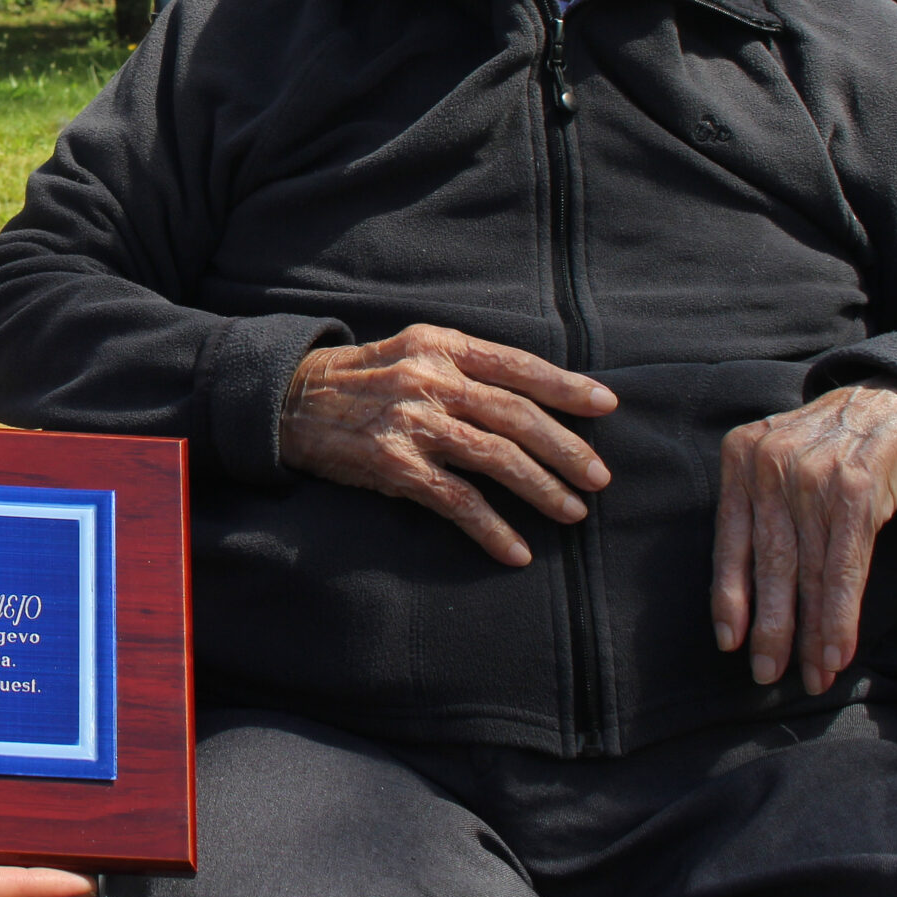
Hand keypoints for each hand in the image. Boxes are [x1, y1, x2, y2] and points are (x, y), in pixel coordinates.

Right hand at [277, 325, 617, 565]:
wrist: (289, 401)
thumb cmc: (361, 379)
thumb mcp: (411, 350)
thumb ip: (464, 366)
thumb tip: (531, 395)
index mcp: (440, 345)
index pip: (517, 365)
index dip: (566, 386)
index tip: (607, 405)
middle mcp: (430, 380)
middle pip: (516, 415)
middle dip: (566, 448)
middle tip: (600, 478)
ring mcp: (412, 423)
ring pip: (496, 457)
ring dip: (542, 488)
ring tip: (572, 512)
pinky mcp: (394, 466)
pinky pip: (456, 501)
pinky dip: (492, 529)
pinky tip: (516, 551)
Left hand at [712, 381, 896, 695]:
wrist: (892, 401)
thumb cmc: (830, 446)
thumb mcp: (780, 461)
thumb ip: (760, 509)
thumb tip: (748, 591)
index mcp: (740, 458)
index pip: (728, 540)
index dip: (729, 596)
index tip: (728, 641)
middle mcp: (770, 465)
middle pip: (768, 562)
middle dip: (769, 626)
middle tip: (766, 674)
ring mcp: (813, 476)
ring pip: (808, 571)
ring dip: (811, 632)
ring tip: (812, 675)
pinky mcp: (856, 490)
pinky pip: (844, 566)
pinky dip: (840, 614)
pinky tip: (838, 649)